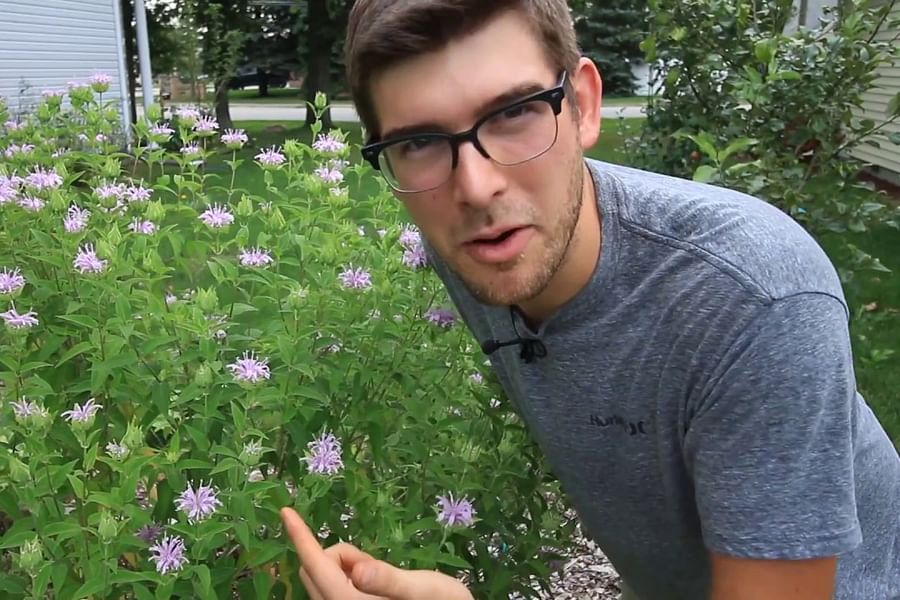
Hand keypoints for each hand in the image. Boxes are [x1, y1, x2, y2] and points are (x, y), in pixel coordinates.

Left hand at [280, 507, 473, 599]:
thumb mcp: (424, 589)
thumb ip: (389, 579)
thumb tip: (356, 567)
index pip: (318, 566)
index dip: (301, 537)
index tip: (286, 511)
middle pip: (317, 570)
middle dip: (339, 556)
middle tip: (376, 563)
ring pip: (325, 579)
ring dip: (346, 568)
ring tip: (386, 579)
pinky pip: (337, 587)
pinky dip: (351, 578)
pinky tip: (379, 588)